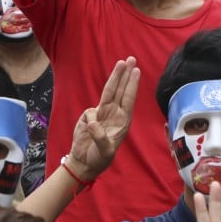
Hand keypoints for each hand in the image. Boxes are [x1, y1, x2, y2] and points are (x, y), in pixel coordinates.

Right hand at [67, 57, 138, 180]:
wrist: (84, 162)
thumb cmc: (99, 158)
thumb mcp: (104, 151)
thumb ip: (99, 136)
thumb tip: (92, 121)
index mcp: (122, 121)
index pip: (128, 99)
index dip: (131, 85)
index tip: (136, 71)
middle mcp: (114, 114)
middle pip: (120, 90)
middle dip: (125, 74)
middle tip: (131, 58)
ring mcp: (102, 114)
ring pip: (108, 92)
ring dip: (115, 77)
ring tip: (120, 62)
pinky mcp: (90, 116)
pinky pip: (89, 113)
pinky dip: (89, 120)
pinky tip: (88, 132)